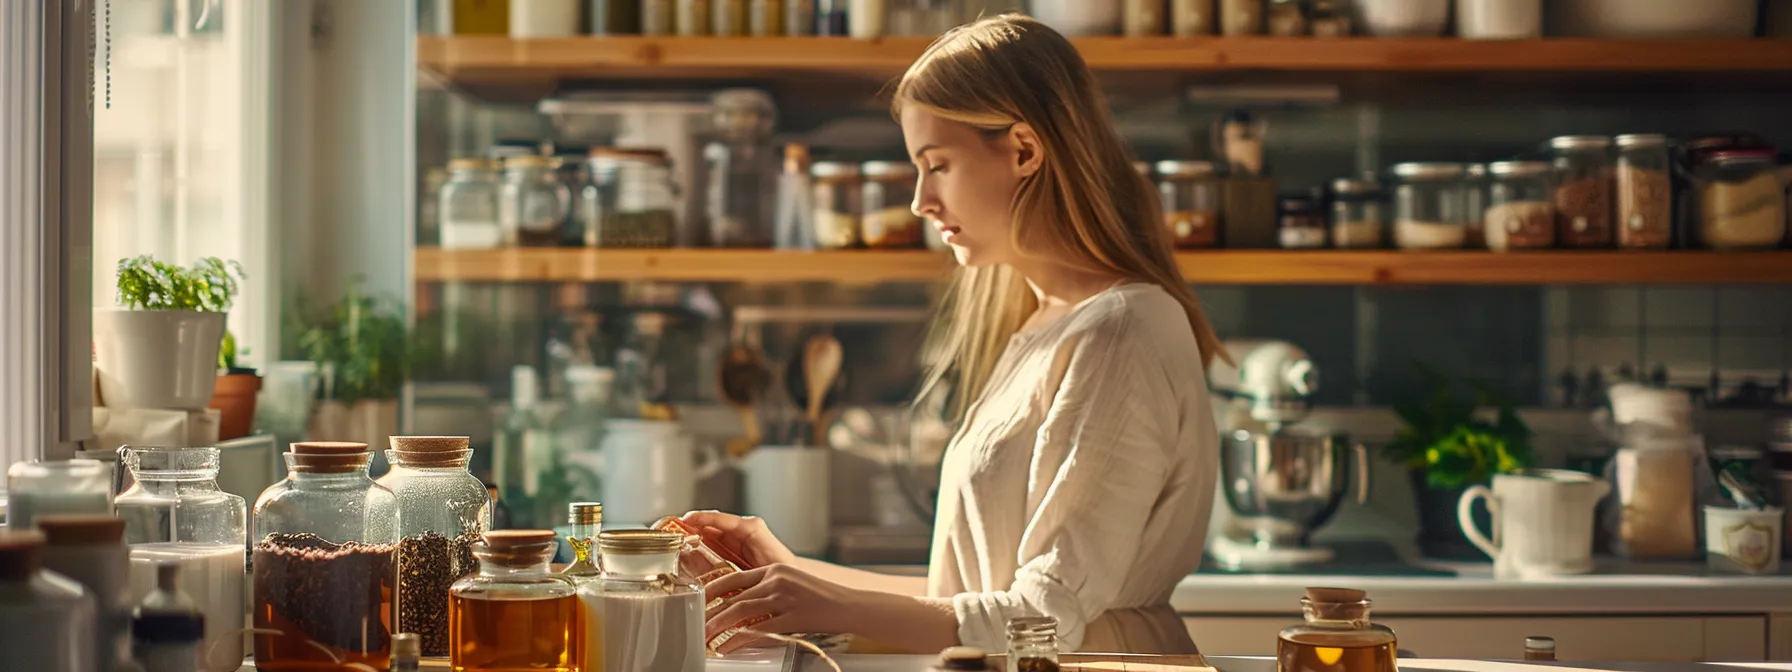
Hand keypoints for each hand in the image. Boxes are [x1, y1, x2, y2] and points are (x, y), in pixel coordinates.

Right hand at [679, 510, 796, 568]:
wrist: (792, 582)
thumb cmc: (782, 570)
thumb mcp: (760, 567)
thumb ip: (735, 565)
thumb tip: (704, 565)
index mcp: (751, 527)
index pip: (720, 518)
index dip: (701, 518)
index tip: (684, 519)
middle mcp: (742, 529)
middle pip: (709, 523)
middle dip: (688, 526)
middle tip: (668, 532)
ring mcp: (736, 537)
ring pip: (707, 534)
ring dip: (690, 537)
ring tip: (671, 541)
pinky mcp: (732, 547)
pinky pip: (711, 545)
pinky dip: (697, 548)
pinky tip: (684, 556)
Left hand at [702, 564, 868, 653]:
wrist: (848, 605)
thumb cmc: (819, 597)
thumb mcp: (790, 584)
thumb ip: (766, 589)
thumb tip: (739, 604)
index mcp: (773, 569)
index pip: (733, 577)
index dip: (711, 590)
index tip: (697, 601)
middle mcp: (776, 579)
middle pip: (733, 596)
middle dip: (710, 611)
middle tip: (695, 624)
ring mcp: (784, 597)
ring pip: (741, 611)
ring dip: (719, 625)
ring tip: (705, 636)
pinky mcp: (792, 616)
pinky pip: (759, 630)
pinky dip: (739, 640)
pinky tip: (728, 647)